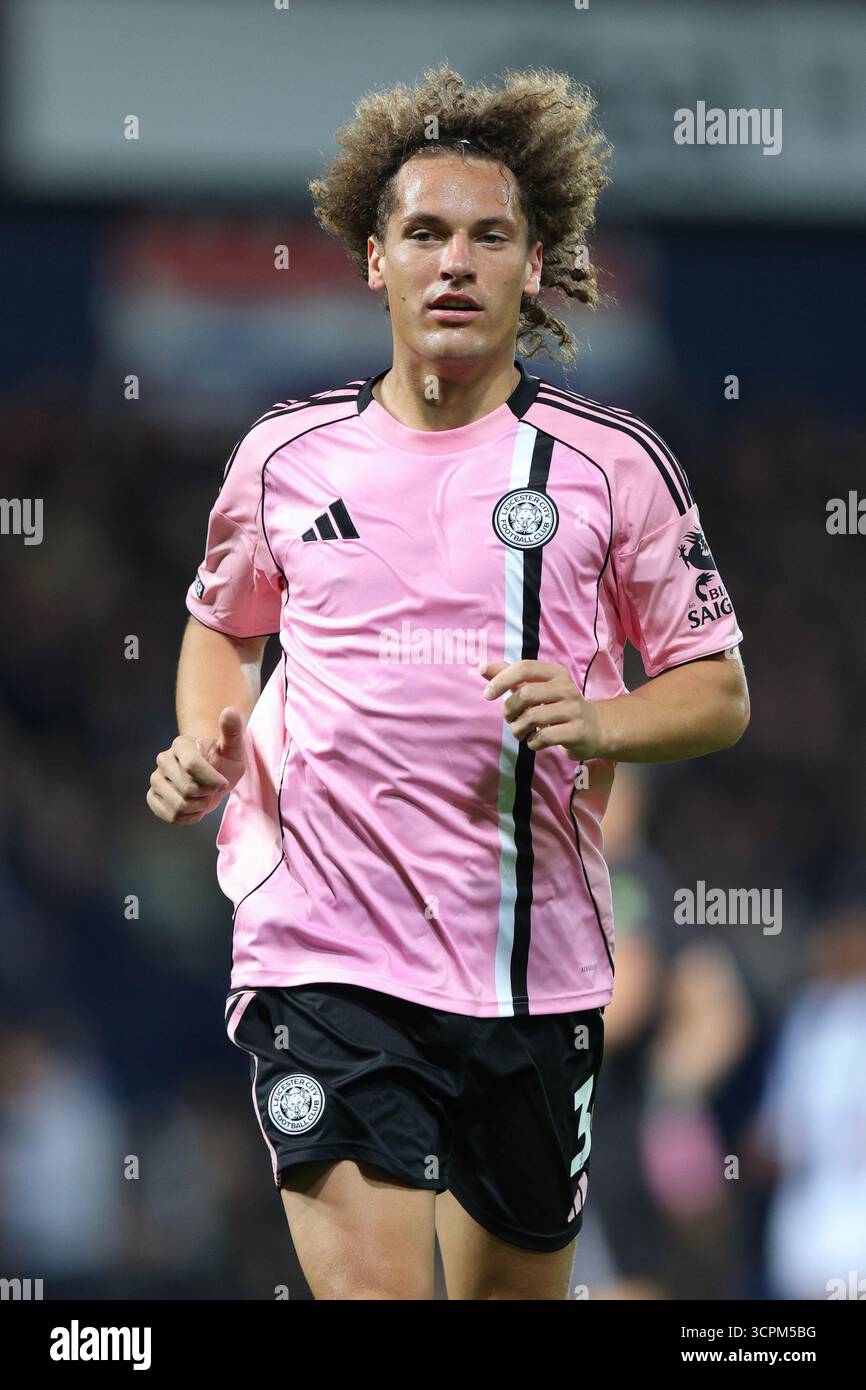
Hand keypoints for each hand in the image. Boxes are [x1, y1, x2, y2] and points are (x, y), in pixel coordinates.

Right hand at [146, 706, 246, 824]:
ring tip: (203, 798)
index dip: (213, 780)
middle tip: (212, 789)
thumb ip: (233, 730)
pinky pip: (170, 816)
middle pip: (188, 788)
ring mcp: (156, 779)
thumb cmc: (223, 761)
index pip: (193, 765)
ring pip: (178, 805)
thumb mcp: (234, 748)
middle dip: (207, 794)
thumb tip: (230, 710)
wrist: (211, 776)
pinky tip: (195, 808)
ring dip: (199, 807)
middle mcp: (163, 759)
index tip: (224, 782)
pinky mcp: (152, 797)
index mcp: (181, 744)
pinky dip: (188, 817)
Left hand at [479, 660, 603, 760]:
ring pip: (532, 717)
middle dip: (509, 710)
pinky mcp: (577, 731)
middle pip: (525, 694)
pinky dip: (532, 742)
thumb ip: (510, 677)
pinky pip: (544, 737)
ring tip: (520, 733)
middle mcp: (566, 688)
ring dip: (517, 729)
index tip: (488, 695)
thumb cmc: (557, 706)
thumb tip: (481, 667)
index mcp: (555, 673)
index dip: (501, 680)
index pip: (524, 667)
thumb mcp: (537, 688)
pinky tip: (534, 741)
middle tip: (509, 719)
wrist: (595, 729)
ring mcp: (574, 709)